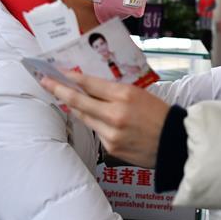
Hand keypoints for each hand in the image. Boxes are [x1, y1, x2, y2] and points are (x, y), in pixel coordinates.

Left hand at [40, 71, 168, 167]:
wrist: (175, 143)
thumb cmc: (160, 115)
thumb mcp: (139, 94)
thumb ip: (113, 92)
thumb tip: (89, 88)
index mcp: (125, 95)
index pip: (90, 83)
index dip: (71, 77)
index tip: (57, 72)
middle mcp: (115, 114)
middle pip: (78, 100)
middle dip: (58, 89)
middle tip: (44, 81)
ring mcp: (111, 133)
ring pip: (84, 116)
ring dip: (74, 107)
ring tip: (65, 97)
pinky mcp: (111, 147)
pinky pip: (96, 131)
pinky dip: (94, 123)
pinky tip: (97, 119)